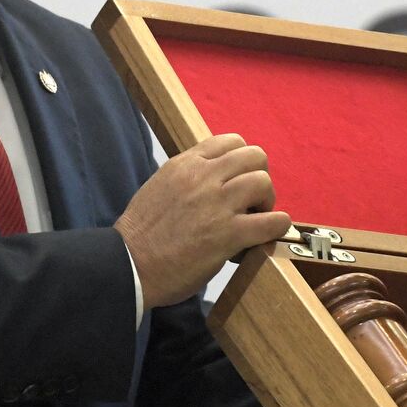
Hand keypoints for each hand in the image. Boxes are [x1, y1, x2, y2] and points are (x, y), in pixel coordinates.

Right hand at [115, 133, 289, 307]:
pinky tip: (270, 234)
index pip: (231, 141)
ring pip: (263, 182)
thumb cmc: (141, 233)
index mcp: (186, 164)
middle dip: (259, 176)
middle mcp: (203, 178)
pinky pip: (271, 222)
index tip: (239, 180)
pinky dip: (278, 226)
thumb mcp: (161, 185)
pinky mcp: (227, 235)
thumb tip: (213, 176)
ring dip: (267, 201)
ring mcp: (217, 205)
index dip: (243, 161)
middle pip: (254, 156)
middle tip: (252, 200)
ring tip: (257, 218)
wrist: (129, 264)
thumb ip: (188, 176)